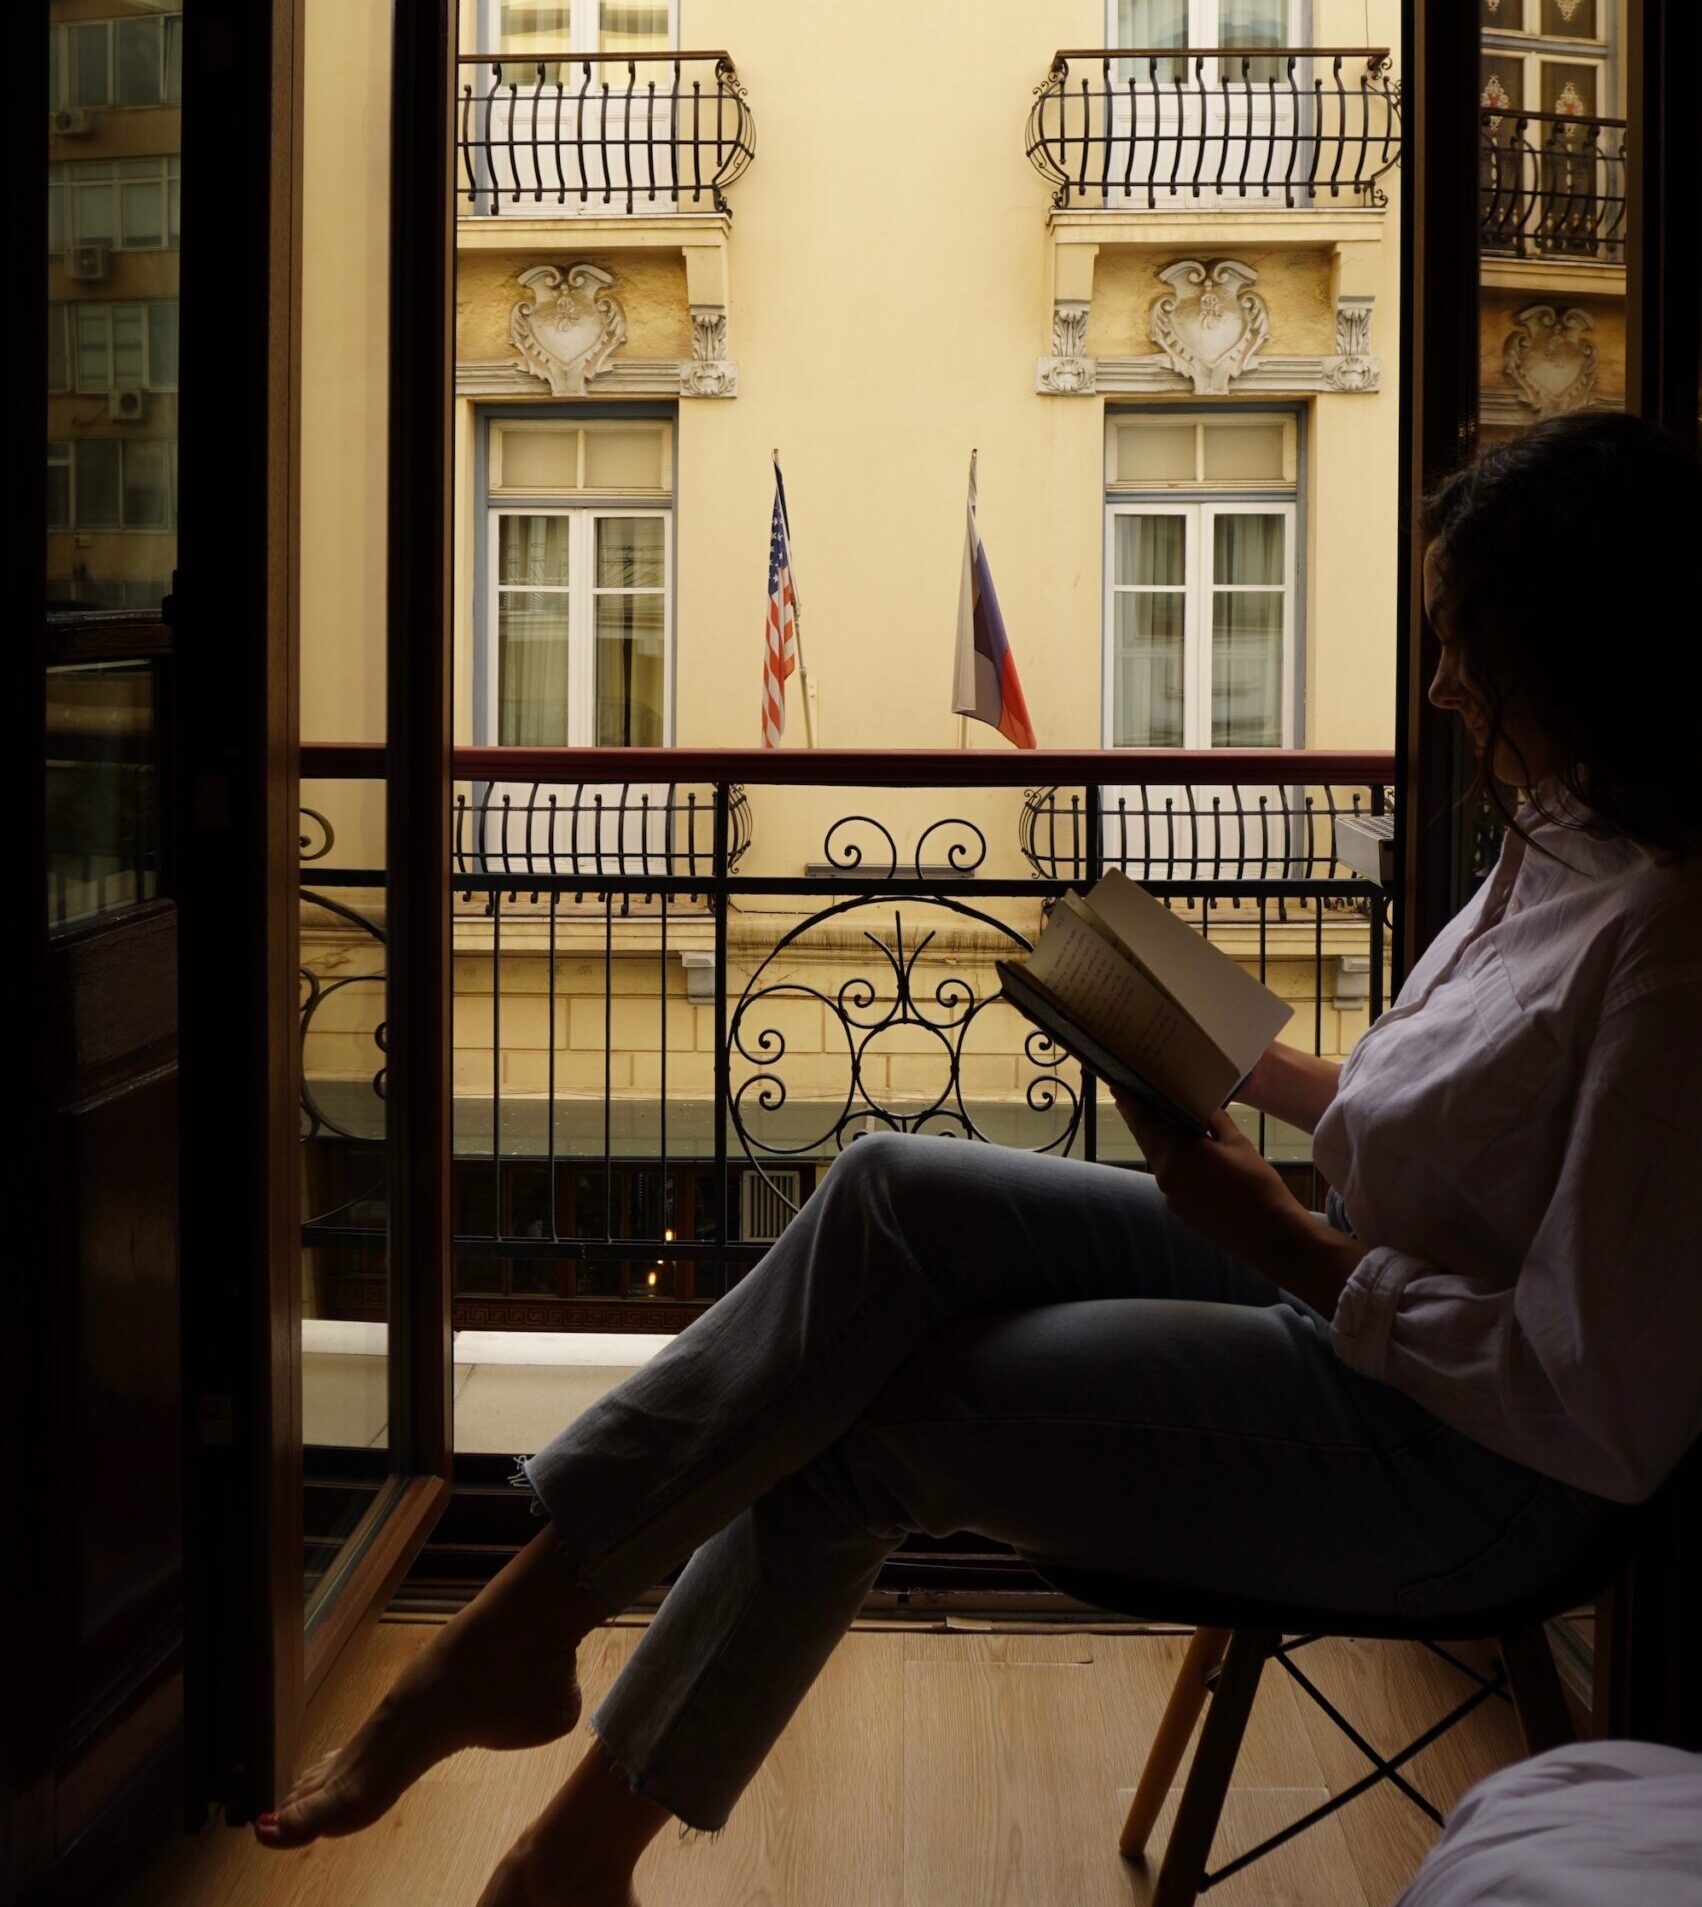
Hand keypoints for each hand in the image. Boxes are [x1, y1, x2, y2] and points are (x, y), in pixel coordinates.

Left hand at [1111, 1090, 1361, 1310]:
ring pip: (1155, 1157)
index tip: (1118, 1086)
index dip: (1131, 1102)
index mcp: (1178, 1153)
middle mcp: (1166, 1174)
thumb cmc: (1257, 1184)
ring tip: (1145, 1117)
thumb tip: (1202, 1105)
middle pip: (1146, 1139)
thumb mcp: (1238, 1143)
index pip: (1147, 1121)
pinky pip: (1166, 1174)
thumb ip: (1215, 1121)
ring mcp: (1170, 1193)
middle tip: (1125, 1095)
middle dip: (1136, 1117)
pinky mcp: (1179, 1207)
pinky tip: (1172, 1148)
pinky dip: (1164, 1157)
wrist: (1268, 1234)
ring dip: (1149, 1137)